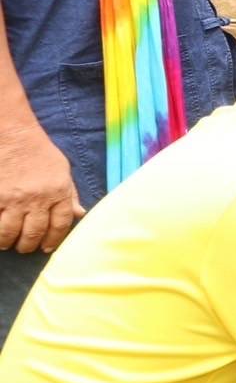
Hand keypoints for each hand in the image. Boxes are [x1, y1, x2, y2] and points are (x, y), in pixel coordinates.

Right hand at [0, 120, 83, 253]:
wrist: (12, 135)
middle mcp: (37, 198)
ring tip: (7, 243)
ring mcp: (13, 198)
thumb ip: (70, 194)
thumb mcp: (62, 170)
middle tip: (25, 247)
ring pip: (9, 233)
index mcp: (58, 191)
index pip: (60, 225)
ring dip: (8, 242)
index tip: (46, 247)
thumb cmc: (39, 152)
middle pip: (34, 233)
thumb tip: (81, 214)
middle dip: (29, 245)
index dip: (54, 240)